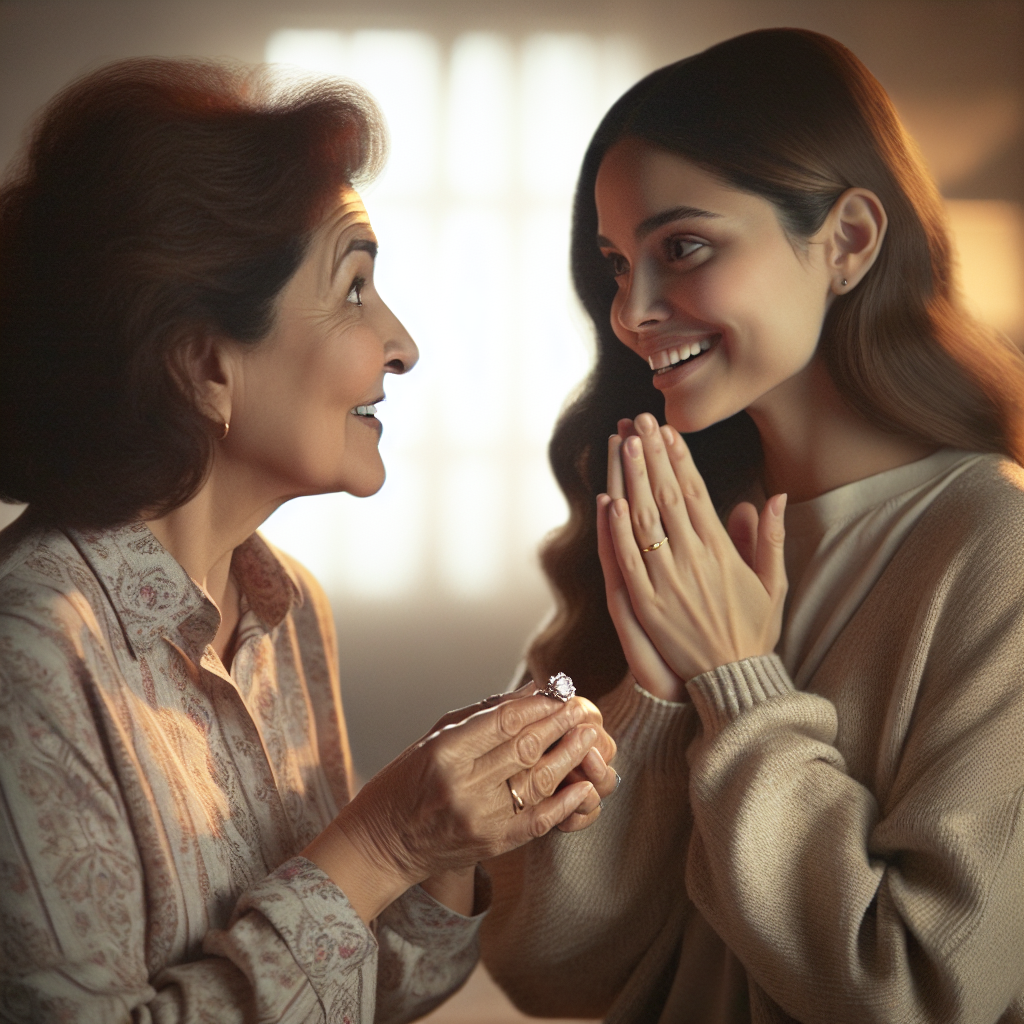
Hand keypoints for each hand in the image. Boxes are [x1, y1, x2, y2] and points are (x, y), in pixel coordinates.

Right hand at [425, 681, 617, 832]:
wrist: (385, 842)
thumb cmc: (407, 782)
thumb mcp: (435, 738)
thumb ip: (483, 715)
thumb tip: (531, 691)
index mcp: (445, 752)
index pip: (504, 722)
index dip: (538, 705)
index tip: (558, 692)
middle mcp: (464, 785)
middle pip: (525, 748)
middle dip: (559, 724)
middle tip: (581, 708)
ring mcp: (480, 818)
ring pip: (538, 781)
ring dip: (569, 756)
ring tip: (588, 737)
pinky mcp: (492, 843)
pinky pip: (538, 820)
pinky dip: (565, 802)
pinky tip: (585, 786)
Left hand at [601, 412, 787, 681]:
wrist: (733, 681)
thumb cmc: (753, 631)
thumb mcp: (774, 584)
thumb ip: (771, 539)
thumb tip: (773, 497)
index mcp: (723, 553)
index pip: (697, 494)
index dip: (680, 459)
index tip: (667, 431)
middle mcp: (694, 561)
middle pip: (668, 497)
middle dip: (652, 455)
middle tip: (639, 421)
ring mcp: (667, 582)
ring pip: (645, 521)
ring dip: (632, 479)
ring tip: (623, 443)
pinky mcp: (647, 605)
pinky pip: (628, 560)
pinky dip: (618, 530)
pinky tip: (611, 500)